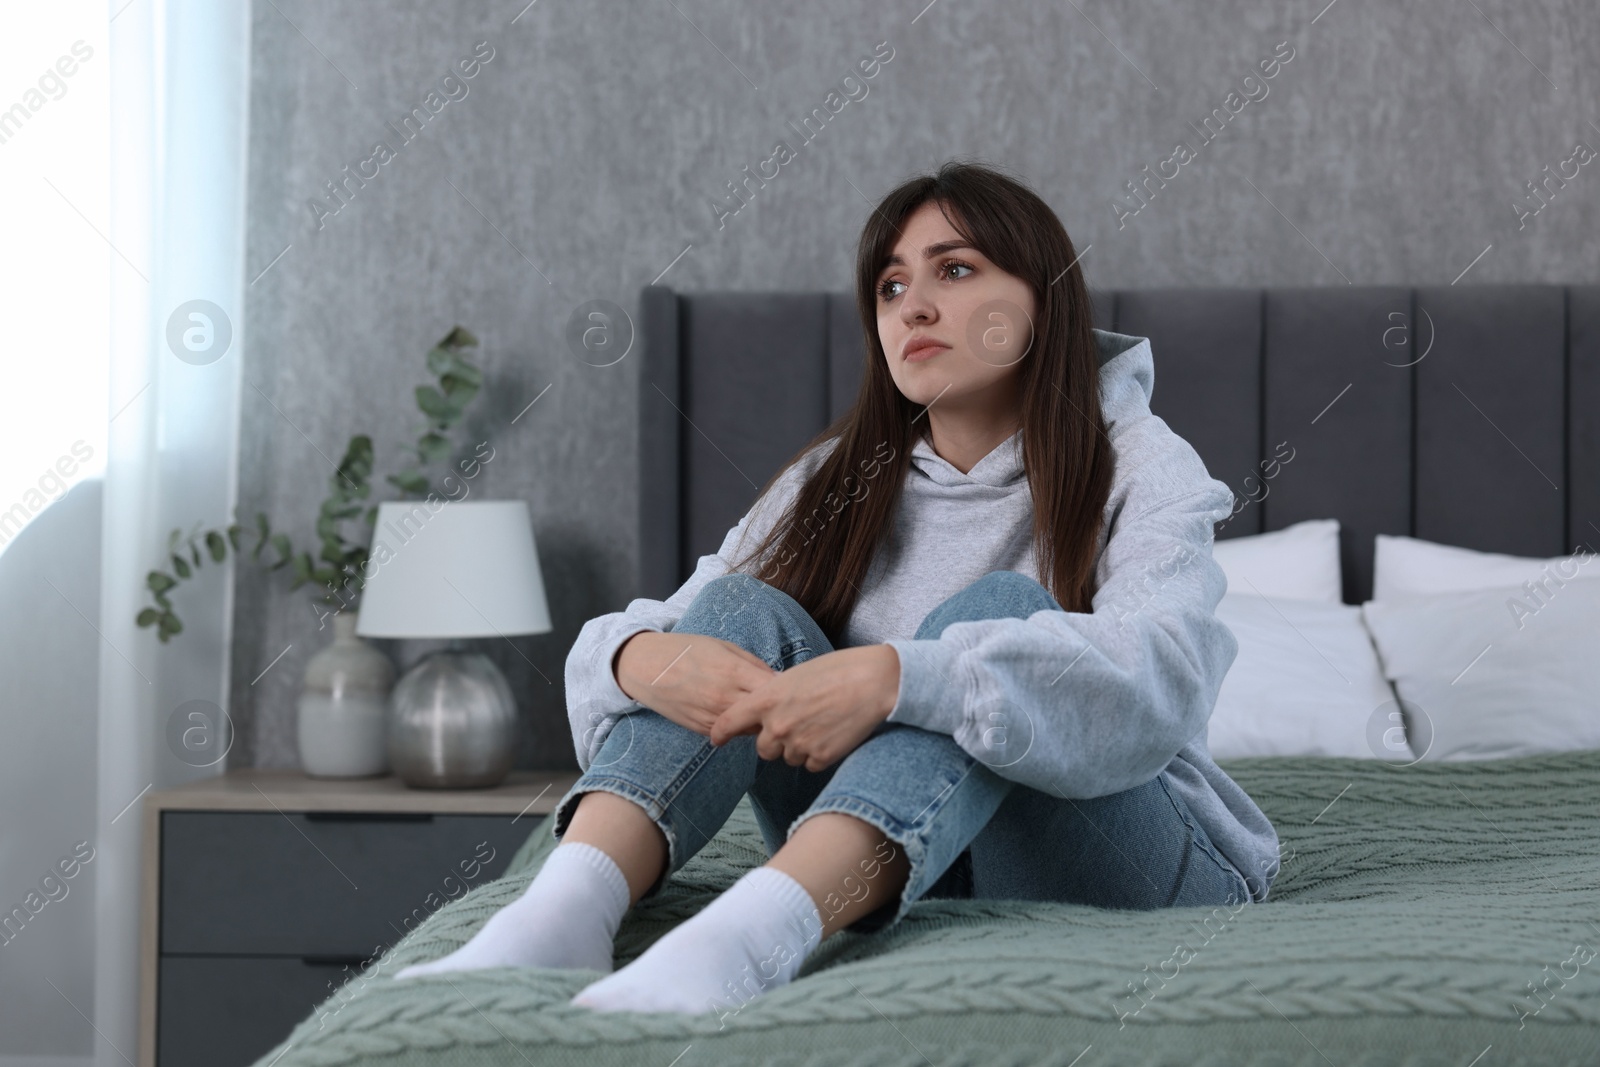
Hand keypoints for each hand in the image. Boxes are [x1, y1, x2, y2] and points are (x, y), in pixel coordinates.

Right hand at [613, 631, 776, 735]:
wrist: (646, 667)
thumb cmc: (687, 650)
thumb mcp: (724, 646)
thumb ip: (753, 664)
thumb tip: (778, 679)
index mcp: (734, 672)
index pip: (775, 690)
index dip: (786, 690)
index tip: (790, 687)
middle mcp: (725, 698)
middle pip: (767, 714)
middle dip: (776, 709)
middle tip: (780, 702)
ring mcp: (713, 717)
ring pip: (751, 728)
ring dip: (758, 720)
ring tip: (758, 708)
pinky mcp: (702, 729)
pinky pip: (732, 734)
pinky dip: (739, 726)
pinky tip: (737, 712)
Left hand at [709, 645, 900, 771]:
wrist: (873, 682)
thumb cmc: (837, 670)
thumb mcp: (795, 676)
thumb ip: (775, 696)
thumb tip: (767, 712)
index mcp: (767, 699)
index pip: (730, 722)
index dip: (720, 733)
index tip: (716, 739)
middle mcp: (777, 725)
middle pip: (763, 749)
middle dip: (775, 741)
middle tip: (797, 725)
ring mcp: (798, 744)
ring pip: (788, 758)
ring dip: (799, 748)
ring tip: (821, 725)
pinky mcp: (820, 758)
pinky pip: (810, 764)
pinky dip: (819, 755)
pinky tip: (833, 735)